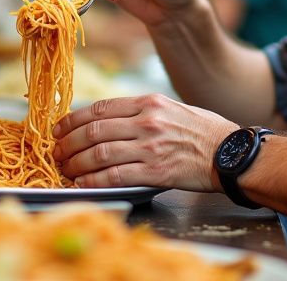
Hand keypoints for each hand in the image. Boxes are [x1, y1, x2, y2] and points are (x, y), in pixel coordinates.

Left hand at [53, 94, 236, 190]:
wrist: (230, 152)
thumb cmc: (203, 131)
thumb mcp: (170, 108)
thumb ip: (140, 112)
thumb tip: (105, 122)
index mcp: (149, 102)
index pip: (100, 108)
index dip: (73, 120)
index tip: (59, 129)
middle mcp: (147, 122)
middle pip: (93, 131)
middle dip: (68, 144)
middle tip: (56, 153)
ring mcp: (151, 147)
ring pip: (99, 154)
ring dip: (75, 164)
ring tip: (66, 170)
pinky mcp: (156, 172)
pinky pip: (115, 176)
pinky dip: (93, 180)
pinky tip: (82, 183)